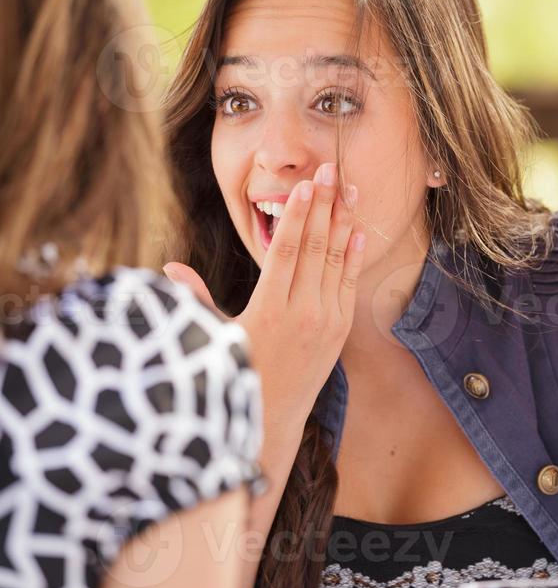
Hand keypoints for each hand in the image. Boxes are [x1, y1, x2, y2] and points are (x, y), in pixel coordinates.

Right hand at [165, 162, 365, 427]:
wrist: (273, 418)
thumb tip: (168, 269)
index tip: (303, 184)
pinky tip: (359, 230)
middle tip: (330, 169)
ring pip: (336, 260)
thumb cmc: (236, 373)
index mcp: (268, 310)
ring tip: (347, 188)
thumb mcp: (214, 338)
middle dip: (323, 204)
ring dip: (343, 221)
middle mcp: (302, 312)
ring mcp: (326, 321)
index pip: (285, 251)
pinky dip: (355, 255)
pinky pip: (350, 284)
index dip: (295, 214)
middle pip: (314, 247)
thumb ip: (197, 299)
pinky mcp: (340, 330)